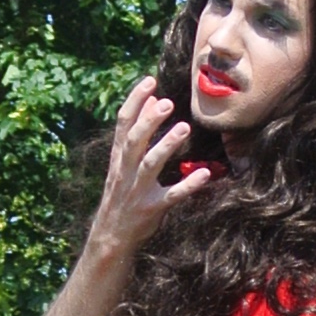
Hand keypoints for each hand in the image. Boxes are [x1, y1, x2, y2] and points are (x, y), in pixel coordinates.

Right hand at [89, 76, 209, 251]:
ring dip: (166, 146)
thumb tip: (153, 102)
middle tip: (168, 102)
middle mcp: (126, 171)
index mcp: (119, 157)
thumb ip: (138, 134)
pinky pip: (172, 196)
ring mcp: (138, 190)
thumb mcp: (125, 163)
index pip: (123, 123)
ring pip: (150, 164)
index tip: (150, 80)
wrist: (111, 236)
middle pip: (134, 140)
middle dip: (149, 121)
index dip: (135, 101)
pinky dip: (188, 185)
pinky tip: (205, 175)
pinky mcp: (152, 208)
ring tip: (184, 128)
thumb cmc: (123, 193)